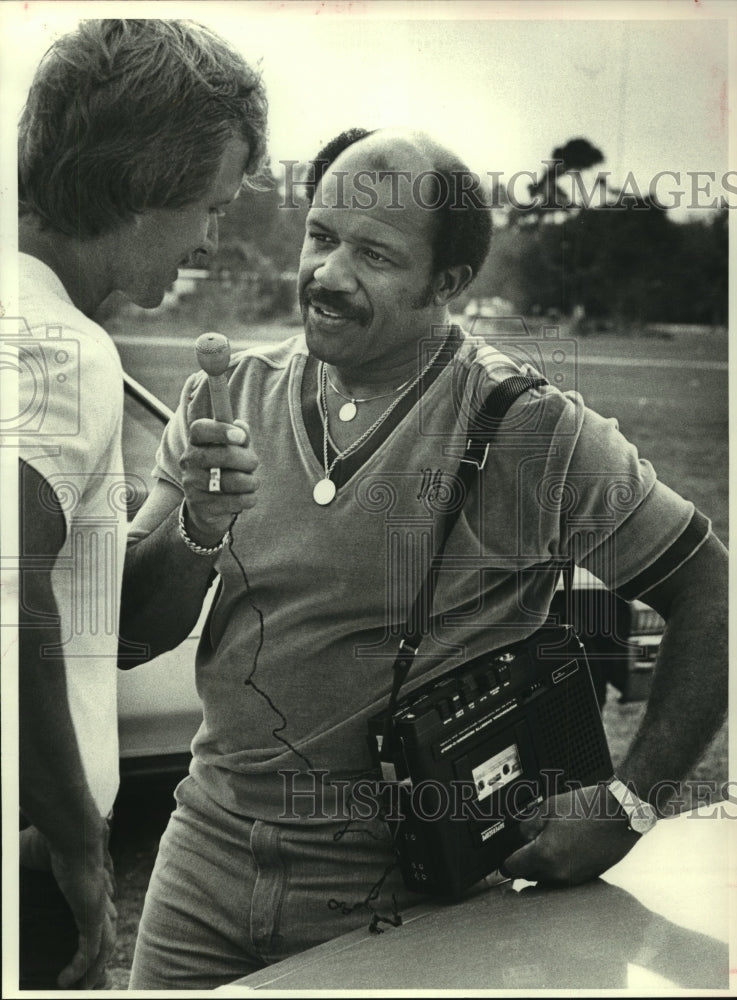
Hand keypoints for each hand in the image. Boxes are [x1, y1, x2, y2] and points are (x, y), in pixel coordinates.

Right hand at [19, 824, 115, 988]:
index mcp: (85, 883)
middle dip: (97, 957)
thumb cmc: (47, 837)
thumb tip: (3, 875)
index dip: (91, 929)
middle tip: (85, 980)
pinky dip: (80, 968)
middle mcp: (95, 897)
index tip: (78, 948)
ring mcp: (96, 906)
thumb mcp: (23, 857)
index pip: (95, 912)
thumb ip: (13, 873)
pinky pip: (91, 950)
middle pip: (103, 932)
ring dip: (91, 970)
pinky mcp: (92, 914)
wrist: (71, 829)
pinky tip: (64, 981)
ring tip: (79, 988)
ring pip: (102, 946)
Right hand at [179, 418, 258, 542]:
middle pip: (218, 455)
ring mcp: (192, 484)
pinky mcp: (201, 506)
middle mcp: (189, 461)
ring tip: (253, 483)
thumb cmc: (225, 469)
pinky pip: (233, 501)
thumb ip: (240, 436)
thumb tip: (242, 426)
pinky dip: (248, 499)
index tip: (241, 437)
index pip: (200, 429)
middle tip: (254, 463)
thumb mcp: (233, 450)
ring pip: (229, 481)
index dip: (221, 430)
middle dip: (245, 459)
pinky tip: (249, 497)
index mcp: (195, 442)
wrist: (209, 506)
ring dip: (250, 482)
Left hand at [500, 783, 640, 885]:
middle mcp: (558, 873)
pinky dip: (558, 866)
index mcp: (544, 855)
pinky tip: (564, 847)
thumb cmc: (587, 808)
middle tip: (527, 843)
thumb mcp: (547, 808)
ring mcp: (573, 878)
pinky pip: (563, 878)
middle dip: (524, 861)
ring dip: (541, 865)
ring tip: (548, 842)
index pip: (511, 869)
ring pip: (545, 878)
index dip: (503, 861)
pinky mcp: (586, 877)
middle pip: (528, 875)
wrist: (621, 814)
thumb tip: (518, 838)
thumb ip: (527, 826)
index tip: (501, 858)